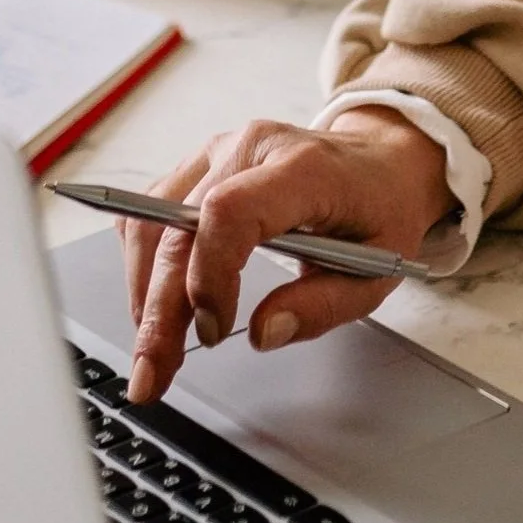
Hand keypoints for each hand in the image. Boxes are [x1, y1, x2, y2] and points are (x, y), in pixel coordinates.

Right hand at [121, 109, 454, 402]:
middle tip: (153, 373)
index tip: (215, 330)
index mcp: (304, 168)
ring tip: (155, 349)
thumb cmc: (379, 209)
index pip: (229, 211)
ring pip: (149, 219)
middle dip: (158, 311)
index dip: (209, 275)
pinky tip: (157, 304)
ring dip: (143, 292)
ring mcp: (220, 151)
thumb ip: (323, 306)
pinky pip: (150, 211)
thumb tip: (261, 333)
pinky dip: (145, 263)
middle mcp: (252, 150)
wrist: (379, 161)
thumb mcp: (377, 270)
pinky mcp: (200, 165)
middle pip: (177, 227)